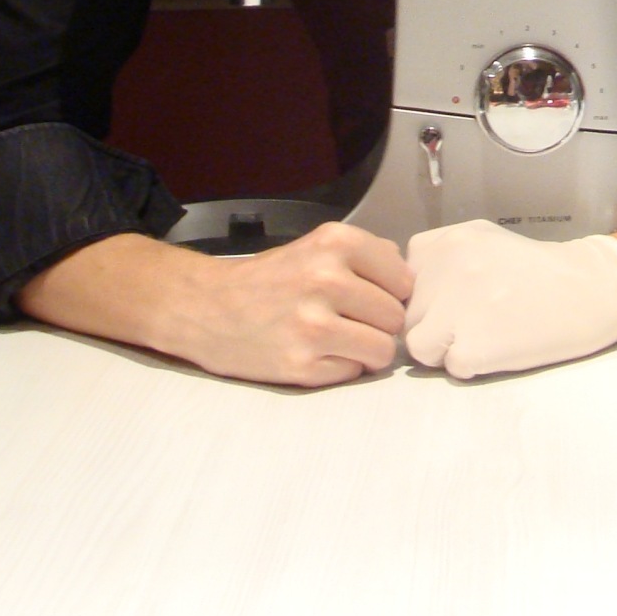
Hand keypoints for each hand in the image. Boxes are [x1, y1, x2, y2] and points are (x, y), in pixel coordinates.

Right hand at [182, 222, 414, 387]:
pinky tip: (316, 353)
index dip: (392, 293)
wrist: (207, 308)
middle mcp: (327, 279)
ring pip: (383, 350)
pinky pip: (353, 372)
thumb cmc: (268, 279)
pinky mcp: (301, 364)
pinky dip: (341, 367)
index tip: (371, 296)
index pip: (403, 280)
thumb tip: (409, 278)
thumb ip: (366, 256)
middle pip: (395, 317)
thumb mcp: (316, 246)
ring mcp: (314, 325)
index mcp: (336, 242)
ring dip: (366, 350)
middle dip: (378, 324)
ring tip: (339, 339)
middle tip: (349, 320)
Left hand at [403, 221, 616, 379]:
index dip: (426, 297)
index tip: (458, 297)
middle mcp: (441, 272)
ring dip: (447, 348)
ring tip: (486, 334)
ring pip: (420, 347)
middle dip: (436, 323)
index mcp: (442, 244)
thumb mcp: (480, 240)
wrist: (590, 289)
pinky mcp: (471, 348)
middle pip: (408, 317)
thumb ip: (439, 258)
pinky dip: (473, 365)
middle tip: (479, 317)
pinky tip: (501, 347)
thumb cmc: (537, 268)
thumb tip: (402, 291)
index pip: (400, 284)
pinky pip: (451, 368)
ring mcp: (454, 311)